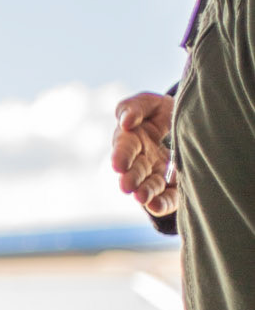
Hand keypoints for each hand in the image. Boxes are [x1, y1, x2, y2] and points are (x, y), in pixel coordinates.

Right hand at [112, 91, 177, 217]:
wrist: (190, 123)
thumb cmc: (162, 112)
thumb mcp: (149, 103)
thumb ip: (134, 107)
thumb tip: (125, 122)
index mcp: (132, 140)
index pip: (124, 148)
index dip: (121, 156)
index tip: (118, 165)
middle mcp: (142, 161)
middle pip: (135, 171)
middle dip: (131, 179)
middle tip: (127, 186)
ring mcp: (157, 176)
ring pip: (149, 187)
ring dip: (145, 193)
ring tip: (142, 198)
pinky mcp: (173, 188)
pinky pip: (167, 199)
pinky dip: (161, 205)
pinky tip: (157, 206)